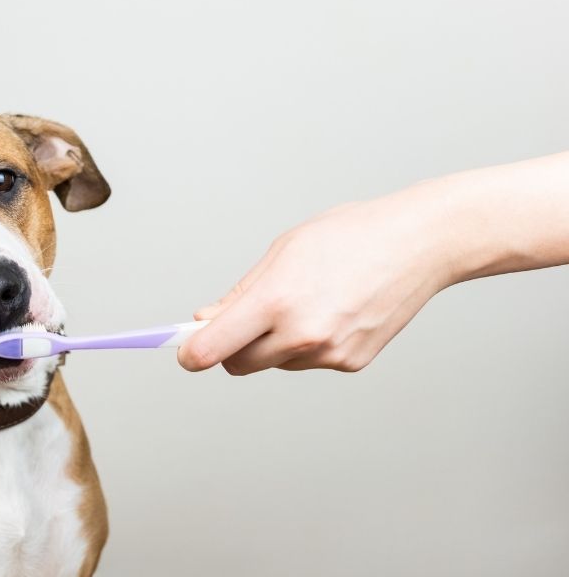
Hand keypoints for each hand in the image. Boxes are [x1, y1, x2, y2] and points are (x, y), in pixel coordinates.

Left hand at [177, 181, 457, 374]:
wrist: (418, 244)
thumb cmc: (349, 237)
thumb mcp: (283, 252)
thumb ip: (240, 295)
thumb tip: (205, 322)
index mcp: (277, 300)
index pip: (213, 348)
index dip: (191, 354)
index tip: (184, 352)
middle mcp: (301, 334)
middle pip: (238, 365)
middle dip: (230, 348)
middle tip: (241, 321)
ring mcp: (328, 353)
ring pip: (274, 363)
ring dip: (273, 344)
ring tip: (306, 301)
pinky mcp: (350, 363)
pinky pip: (307, 362)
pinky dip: (307, 345)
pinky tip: (332, 311)